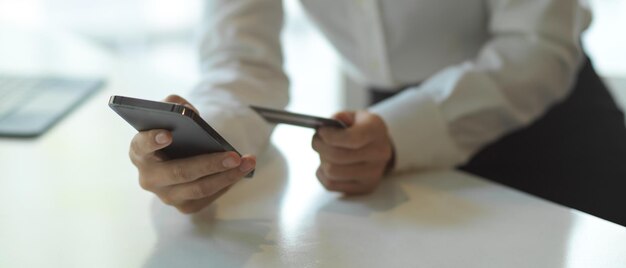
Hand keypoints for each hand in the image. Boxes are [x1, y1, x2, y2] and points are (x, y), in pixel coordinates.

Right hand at [128, 95, 255, 213]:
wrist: (178, 156)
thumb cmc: (174, 130)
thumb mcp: (170, 113)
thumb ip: (175, 104)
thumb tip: (189, 112)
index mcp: (139, 152)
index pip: (141, 146)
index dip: (152, 140)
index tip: (169, 134)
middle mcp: (149, 177)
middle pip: (179, 173)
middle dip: (209, 164)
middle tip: (234, 155)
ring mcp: (165, 195)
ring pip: (199, 189)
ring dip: (227, 176)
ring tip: (247, 162)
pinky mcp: (183, 206)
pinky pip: (208, 197)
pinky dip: (227, 184)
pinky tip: (241, 171)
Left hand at [312, 110, 393, 194]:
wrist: (378, 147)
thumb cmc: (361, 129)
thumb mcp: (354, 116)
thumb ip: (341, 117)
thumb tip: (328, 126)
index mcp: (376, 131)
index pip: (351, 139)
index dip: (330, 136)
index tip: (321, 131)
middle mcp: (379, 154)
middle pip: (337, 156)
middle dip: (320, 146)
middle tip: (316, 140)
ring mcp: (373, 174)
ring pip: (332, 172)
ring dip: (321, 160)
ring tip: (323, 152)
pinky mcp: (364, 188)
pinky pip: (330, 184)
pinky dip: (322, 173)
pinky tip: (326, 164)